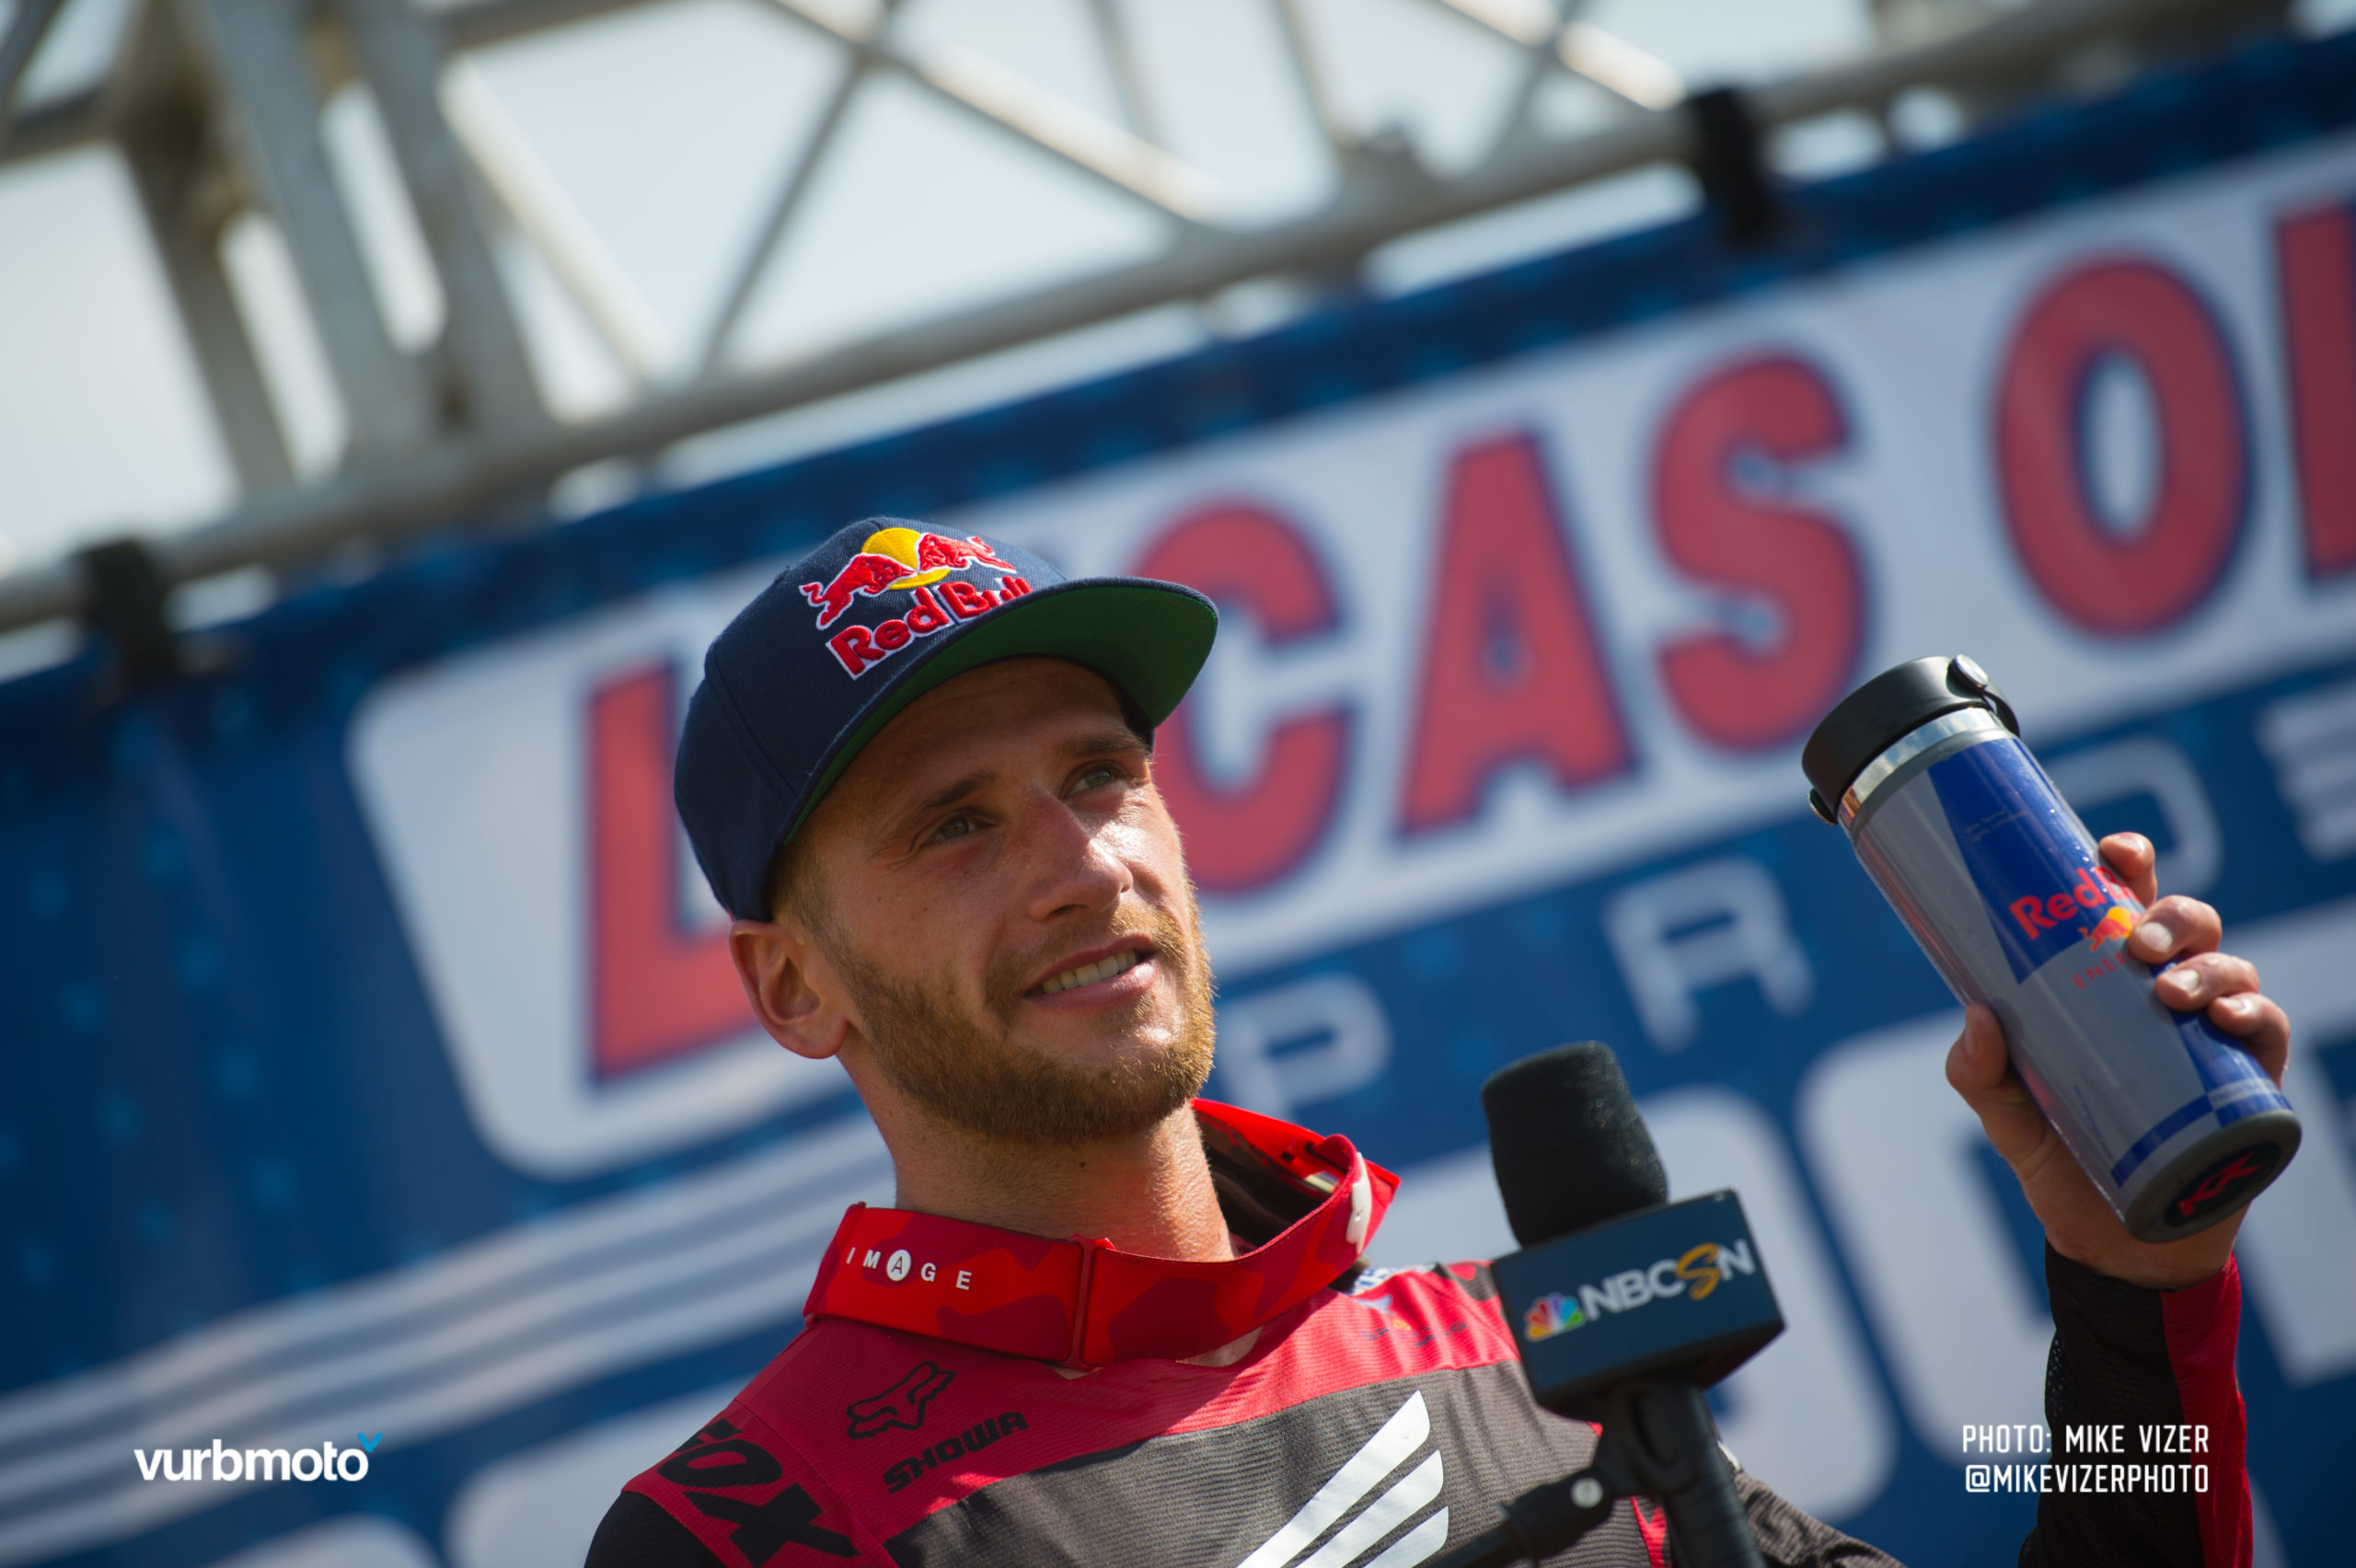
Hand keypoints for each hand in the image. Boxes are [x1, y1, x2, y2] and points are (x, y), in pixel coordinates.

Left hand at [1943, 833, 2290, 1289]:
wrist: (2111, 1243)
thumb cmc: (2059, 1156)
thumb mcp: (2004, 1112)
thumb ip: (1978, 1070)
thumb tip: (1978, 1016)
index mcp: (2108, 983)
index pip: (2126, 905)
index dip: (2128, 865)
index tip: (2112, 852)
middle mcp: (2166, 997)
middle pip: (2187, 926)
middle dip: (2172, 917)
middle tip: (2137, 943)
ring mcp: (2211, 1038)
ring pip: (2231, 970)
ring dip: (2209, 967)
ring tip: (2169, 991)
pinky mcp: (2249, 1086)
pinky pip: (2269, 1033)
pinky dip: (2257, 1017)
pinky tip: (2231, 1022)